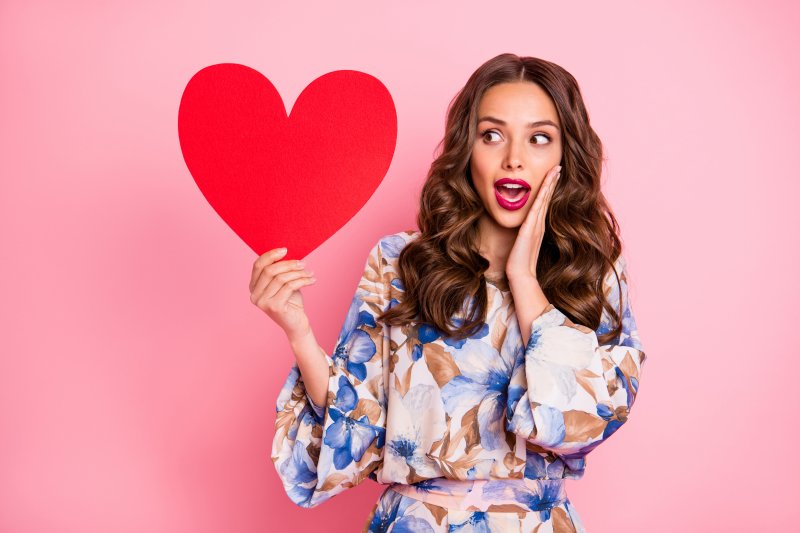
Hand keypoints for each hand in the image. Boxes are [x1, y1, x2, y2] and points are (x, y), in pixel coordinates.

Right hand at [249, 247, 315, 340]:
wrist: (297, 324)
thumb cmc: (291, 302)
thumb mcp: (283, 283)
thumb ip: (279, 270)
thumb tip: (284, 251)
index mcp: (253, 287)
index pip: (258, 265)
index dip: (270, 255)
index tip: (285, 249)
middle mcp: (254, 295)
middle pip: (270, 271)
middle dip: (288, 264)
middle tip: (303, 263)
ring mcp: (263, 302)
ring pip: (281, 278)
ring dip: (298, 273)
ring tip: (309, 272)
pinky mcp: (275, 307)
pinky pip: (290, 286)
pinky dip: (303, 280)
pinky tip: (312, 280)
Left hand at [506, 164, 560, 281]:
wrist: (520, 274)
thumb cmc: (519, 262)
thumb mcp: (521, 243)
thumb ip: (524, 234)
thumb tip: (522, 228)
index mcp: (537, 227)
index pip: (544, 203)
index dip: (548, 189)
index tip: (552, 176)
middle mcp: (539, 224)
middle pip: (547, 198)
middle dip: (552, 182)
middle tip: (557, 167)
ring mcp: (536, 226)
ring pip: (544, 200)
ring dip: (550, 184)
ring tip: (555, 170)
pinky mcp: (530, 229)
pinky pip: (537, 208)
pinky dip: (542, 195)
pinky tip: (546, 185)